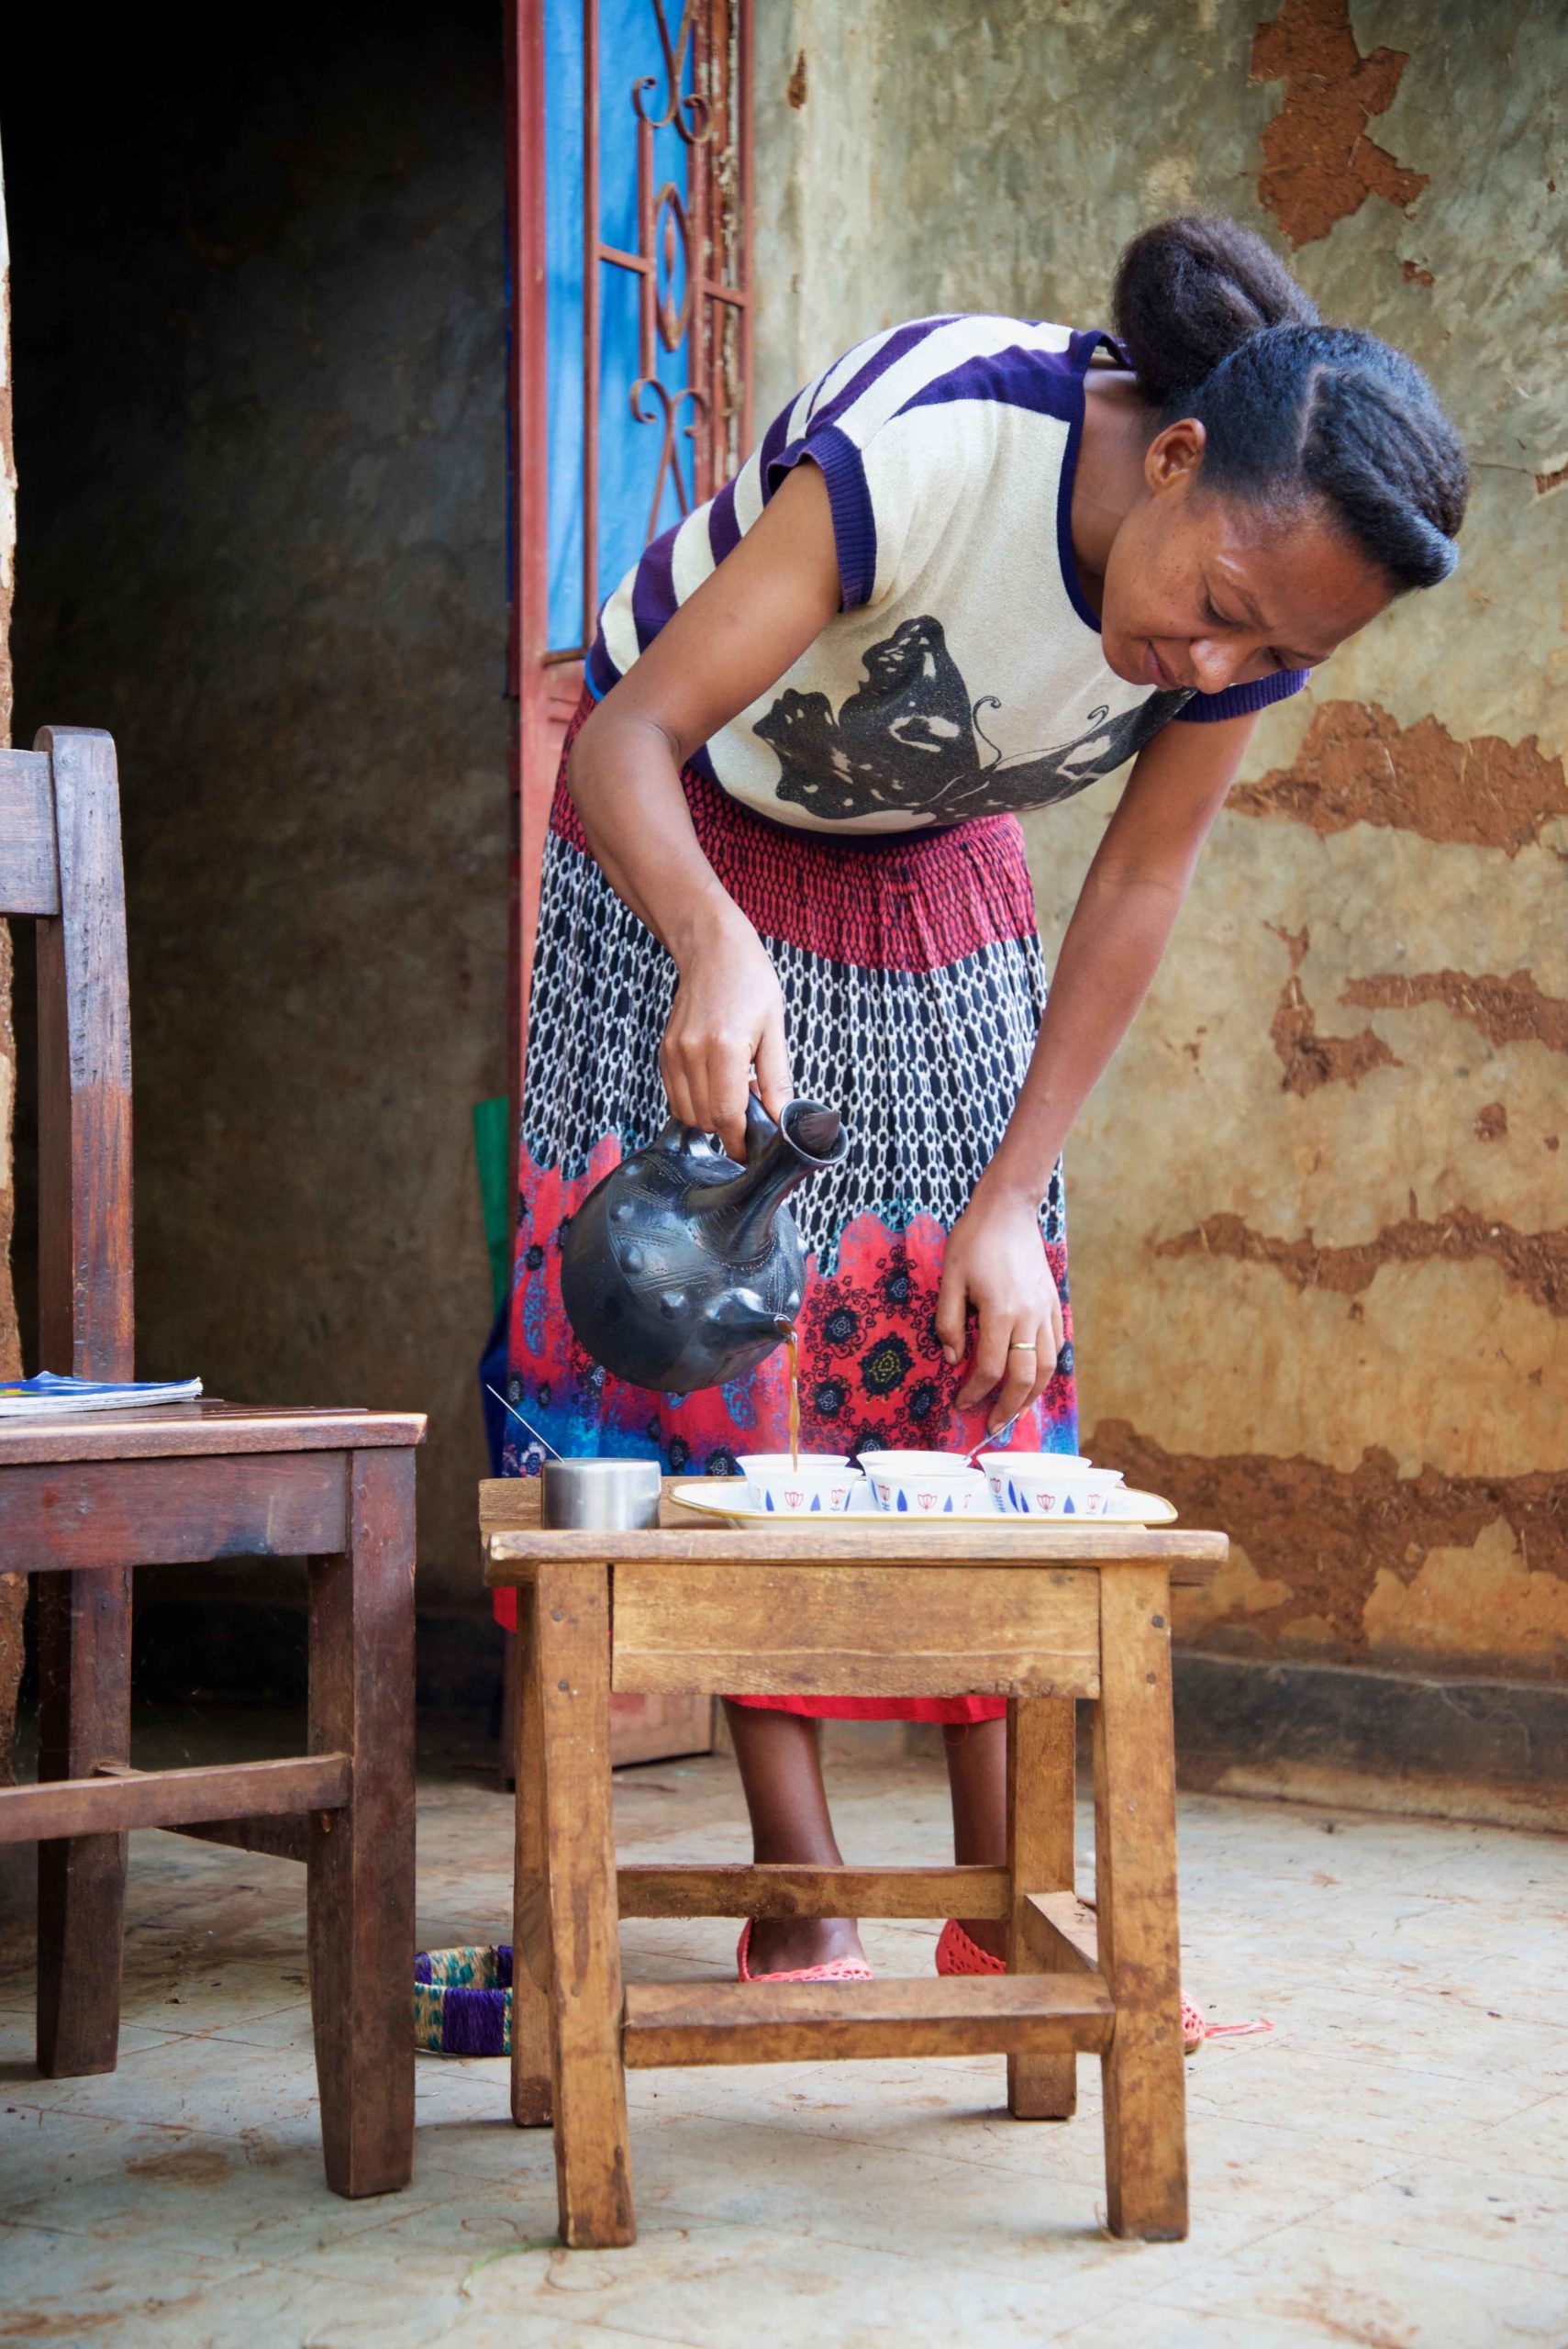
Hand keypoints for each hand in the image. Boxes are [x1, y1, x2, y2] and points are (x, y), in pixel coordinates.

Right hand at [661, 906, 791, 1160]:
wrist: (712, 949)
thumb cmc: (749, 982)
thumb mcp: (774, 1028)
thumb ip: (776, 1079)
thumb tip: (782, 1119)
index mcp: (724, 1047)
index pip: (726, 1114)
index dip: (738, 1141)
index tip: (749, 1151)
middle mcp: (691, 1052)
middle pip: (704, 1119)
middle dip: (728, 1128)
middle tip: (750, 1113)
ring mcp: (672, 1052)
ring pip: (686, 1112)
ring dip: (710, 1117)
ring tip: (733, 1092)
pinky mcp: (663, 1051)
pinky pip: (675, 1096)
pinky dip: (695, 1102)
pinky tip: (715, 1083)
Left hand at [935, 1179, 1064, 1433]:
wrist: (1008, 1209)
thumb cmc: (974, 1240)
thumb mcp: (949, 1278)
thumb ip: (949, 1322)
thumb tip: (954, 1359)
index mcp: (1001, 1312)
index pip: (990, 1368)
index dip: (974, 1392)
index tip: (960, 1403)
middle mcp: (1029, 1316)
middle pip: (1025, 1377)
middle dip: (1009, 1407)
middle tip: (993, 1425)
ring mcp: (1046, 1310)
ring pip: (1049, 1366)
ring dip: (1033, 1395)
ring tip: (1016, 1411)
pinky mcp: (1054, 1303)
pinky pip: (1057, 1345)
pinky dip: (1047, 1368)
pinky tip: (1034, 1379)